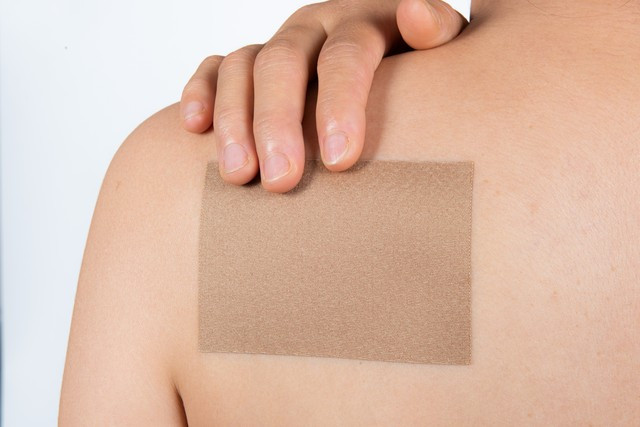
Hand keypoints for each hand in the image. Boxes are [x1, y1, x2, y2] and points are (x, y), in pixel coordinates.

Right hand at [180, 0, 466, 192]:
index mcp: (363, 23)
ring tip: (238, 177)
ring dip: (234, 121)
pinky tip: (195, 128)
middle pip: (284, 63)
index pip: (347, 53)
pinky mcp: (249, 65)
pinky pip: (215, 68)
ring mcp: (277, 47)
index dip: (340, 103)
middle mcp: (315, 29)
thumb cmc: (418, 77)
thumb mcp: (441, 55)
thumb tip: (418, 16)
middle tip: (280, 182)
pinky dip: (200, 93)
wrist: (386, 68)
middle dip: (278, 122)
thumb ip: (435, 35)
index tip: (339, 161)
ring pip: (243, 68)